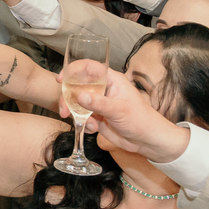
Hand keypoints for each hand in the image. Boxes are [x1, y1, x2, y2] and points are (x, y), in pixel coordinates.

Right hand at [69, 69, 190, 162]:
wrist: (147, 141)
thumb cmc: (140, 120)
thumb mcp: (118, 110)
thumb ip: (98, 103)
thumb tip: (79, 96)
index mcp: (111, 80)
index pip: (89, 67)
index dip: (73, 70)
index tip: (61, 79)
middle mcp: (103, 89)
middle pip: (77, 85)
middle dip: (67, 96)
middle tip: (64, 108)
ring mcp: (98, 103)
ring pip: (76, 101)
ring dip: (72, 111)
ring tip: (74, 120)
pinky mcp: (96, 116)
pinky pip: (81, 115)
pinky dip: (82, 122)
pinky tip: (93, 129)